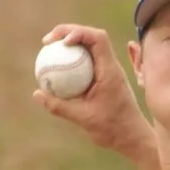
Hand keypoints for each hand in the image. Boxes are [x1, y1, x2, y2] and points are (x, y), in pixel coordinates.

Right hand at [33, 24, 151, 155]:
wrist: (132, 138)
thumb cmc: (113, 129)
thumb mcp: (83, 118)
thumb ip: (59, 106)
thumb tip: (37, 94)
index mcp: (110, 71)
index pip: (98, 39)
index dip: (78, 32)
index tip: (61, 42)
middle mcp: (111, 67)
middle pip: (91, 37)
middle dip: (68, 32)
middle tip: (47, 42)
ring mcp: (108, 72)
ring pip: (89, 48)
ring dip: (70, 44)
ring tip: (49, 50)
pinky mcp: (105, 79)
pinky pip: (87, 63)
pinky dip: (73, 61)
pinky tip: (57, 70)